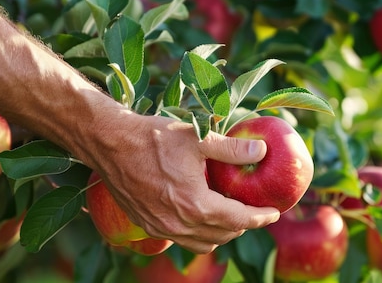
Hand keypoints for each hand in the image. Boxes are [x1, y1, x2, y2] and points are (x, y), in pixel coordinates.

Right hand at [86, 113, 280, 253]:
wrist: (108, 143)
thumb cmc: (152, 138)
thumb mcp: (196, 138)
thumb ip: (232, 149)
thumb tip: (262, 151)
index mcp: (195, 204)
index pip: (238, 220)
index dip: (260, 217)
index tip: (274, 212)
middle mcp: (178, 224)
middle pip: (223, 235)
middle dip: (243, 225)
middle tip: (254, 210)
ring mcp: (160, 228)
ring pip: (201, 243)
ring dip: (221, 233)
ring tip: (230, 214)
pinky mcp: (147, 225)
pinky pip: (181, 239)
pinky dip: (198, 233)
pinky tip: (200, 213)